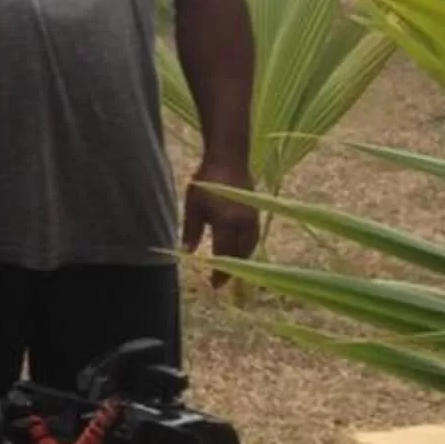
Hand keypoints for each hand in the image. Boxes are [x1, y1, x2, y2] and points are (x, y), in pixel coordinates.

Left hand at [181, 158, 258, 283]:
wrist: (229, 158)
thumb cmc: (206, 180)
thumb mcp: (192, 205)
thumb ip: (191, 230)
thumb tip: (187, 253)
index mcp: (226, 222)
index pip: (224, 254)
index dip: (219, 272)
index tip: (214, 286)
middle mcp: (243, 223)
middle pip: (240, 254)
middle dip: (232, 270)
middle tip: (221, 281)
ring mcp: (253, 218)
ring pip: (250, 247)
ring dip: (241, 260)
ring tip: (230, 269)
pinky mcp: (257, 213)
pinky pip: (254, 237)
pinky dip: (247, 248)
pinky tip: (240, 251)